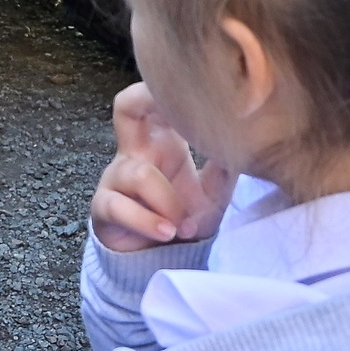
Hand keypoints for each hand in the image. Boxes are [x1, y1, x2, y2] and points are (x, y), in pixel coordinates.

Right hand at [90, 83, 232, 252]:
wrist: (163, 261)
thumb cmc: (186, 219)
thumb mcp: (213, 195)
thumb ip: (224, 169)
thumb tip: (245, 143)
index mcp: (163, 142)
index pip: (158, 102)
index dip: (170, 90)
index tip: (198, 89)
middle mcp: (137, 152)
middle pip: (126, 107)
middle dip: (143, 100)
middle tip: (174, 112)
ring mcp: (117, 178)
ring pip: (139, 174)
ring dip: (167, 202)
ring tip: (184, 226)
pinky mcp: (104, 207)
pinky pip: (120, 206)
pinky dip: (148, 221)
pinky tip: (166, 232)